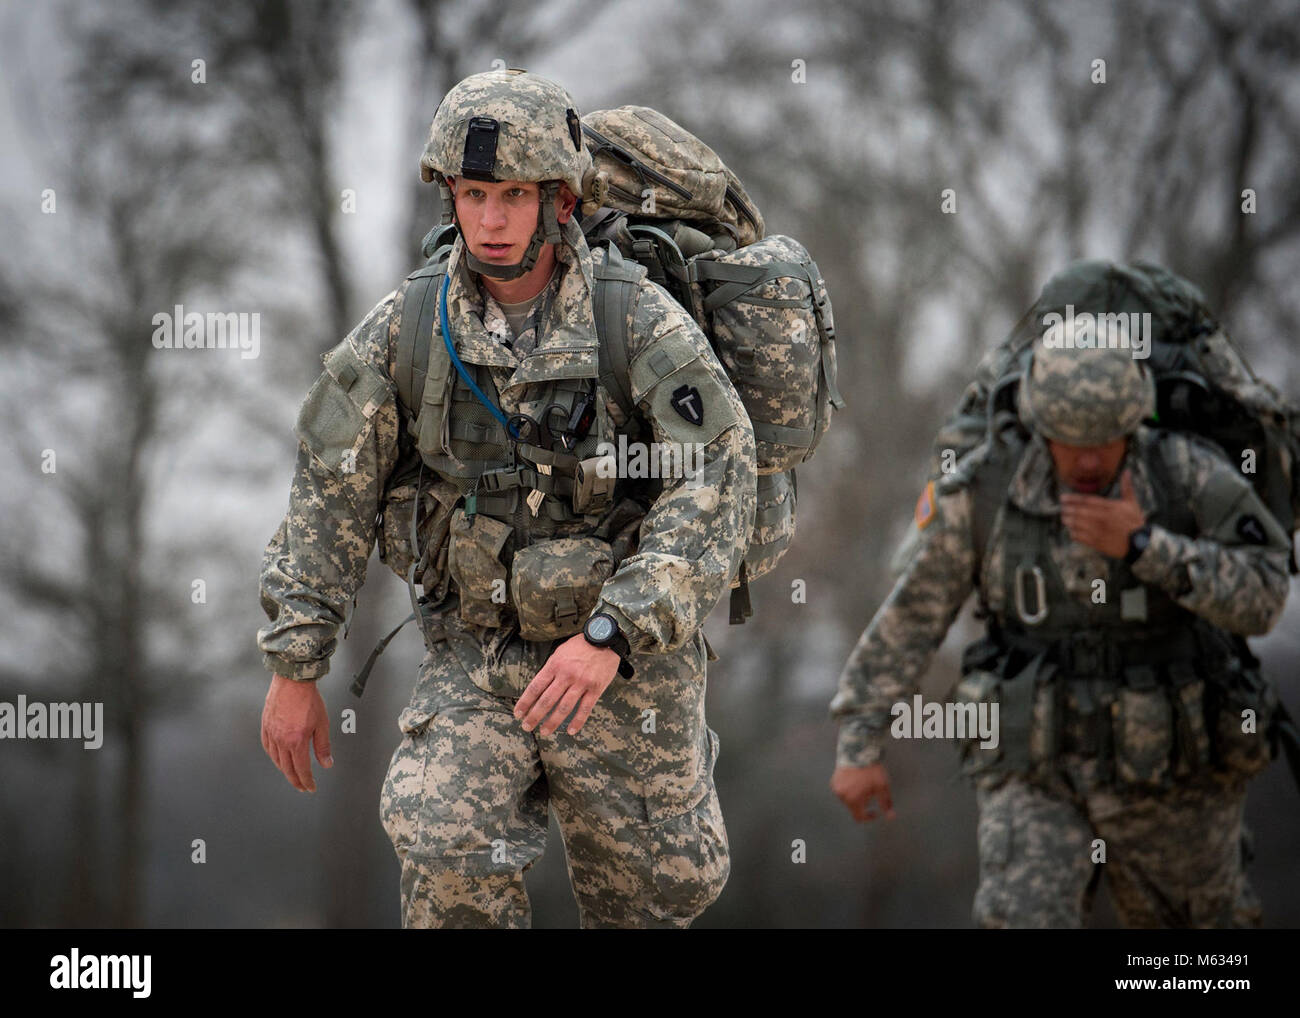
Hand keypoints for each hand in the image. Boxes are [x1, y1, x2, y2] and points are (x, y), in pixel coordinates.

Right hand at [261, 673, 332, 791]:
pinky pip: (267, 747)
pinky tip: (278, 758)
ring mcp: (271, 733)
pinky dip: (273, 756)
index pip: (302, 769)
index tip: (310, 787)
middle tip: (302, 786)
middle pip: (287, 768)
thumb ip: (323, 746)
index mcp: (297, 741)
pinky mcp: (265, 726)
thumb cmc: (309, 699)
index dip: (306, 781)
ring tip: (292, 774)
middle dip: (296, 780)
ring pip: (276, 759)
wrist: (292, 681)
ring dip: (284, 770)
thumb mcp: (322, 724)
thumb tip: (327, 764)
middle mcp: (282, 740)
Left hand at [515, 633, 620, 736]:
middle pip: (547, 700)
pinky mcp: (595, 688)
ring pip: (564, 707)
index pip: (535, 687)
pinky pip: (585, 709)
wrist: (605, 638)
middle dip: (534, 716)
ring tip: (544, 731)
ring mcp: (581, 682)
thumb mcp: (560, 652)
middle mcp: (566, 675)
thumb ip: (550, 669)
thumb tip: (538, 688)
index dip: (525, 702)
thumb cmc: (580, 646)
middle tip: (526, 726)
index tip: (518, 713)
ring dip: (552, 722)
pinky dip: (577, 721)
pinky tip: (571, 731)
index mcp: (554, 665)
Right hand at [831, 763, 895, 821]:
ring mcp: (837, 789)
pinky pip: (842, 791)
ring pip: (847, 800)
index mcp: (854, 800)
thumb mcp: (882, 787)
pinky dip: (848, 789)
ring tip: (862, 783)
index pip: (859, 817)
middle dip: (863, 803)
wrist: (857, 751)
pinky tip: (855, 780)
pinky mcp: (833, 782)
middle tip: (870, 791)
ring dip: (855, 796)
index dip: (868, 817)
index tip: (875, 811)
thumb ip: (885, 804)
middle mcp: (843, 797)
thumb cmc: (871, 770)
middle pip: (853, 808)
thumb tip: (891, 817)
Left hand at [1059, 469, 1146, 557]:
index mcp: (1111, 508)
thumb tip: (1126, 471)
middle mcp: (1104, 519)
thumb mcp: (1132, 503)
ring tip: (1064, 518)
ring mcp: (1100, 531)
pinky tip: (1071, 531)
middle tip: (1061, 508)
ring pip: (1079, 525)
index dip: (1073, 499)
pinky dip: (1074, 534)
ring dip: (1069, 521)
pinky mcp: (1099, 543)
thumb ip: (1126, 487)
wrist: (1142, 543)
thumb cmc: (1135, 521)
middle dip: (1068, 510)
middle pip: (1080, 512)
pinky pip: (1082, 538)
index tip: (1063, 498)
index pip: (1088, 501)